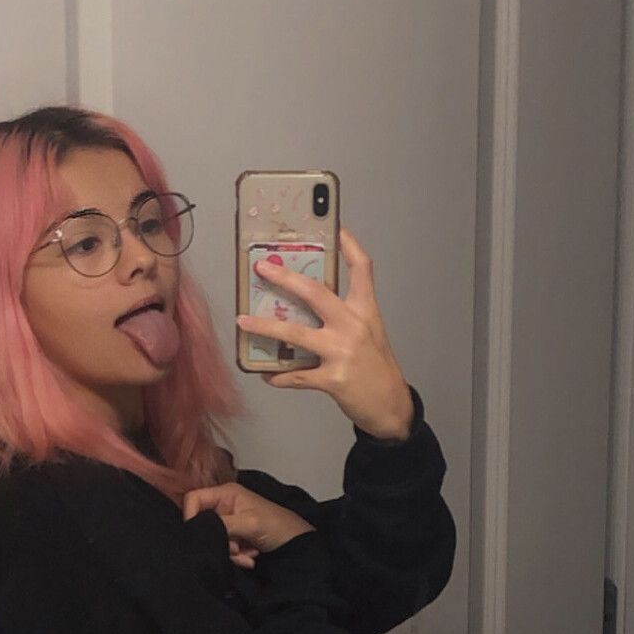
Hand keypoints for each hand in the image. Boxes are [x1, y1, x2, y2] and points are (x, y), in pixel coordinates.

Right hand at [182, 480, 314, 567]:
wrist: (298, 546)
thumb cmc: (278, 526)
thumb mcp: (249, 523)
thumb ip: (222, 524)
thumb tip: (199, 530)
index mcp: (226, 494)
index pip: (193, 499)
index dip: (191, 517)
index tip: (200, 535)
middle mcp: (224, 506)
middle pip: (203, 524)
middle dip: (218, 540)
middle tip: (235, 548)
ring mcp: (229, 523)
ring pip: (213, 540)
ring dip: (229, 552)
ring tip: (248, 554)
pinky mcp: (234, 539)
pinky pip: (223, 550)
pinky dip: (235, 557)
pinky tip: (250, 558)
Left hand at [235, 226, 415, 440]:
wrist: (391, 406)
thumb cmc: (376, 367)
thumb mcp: (368, 333)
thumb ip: (343, 316)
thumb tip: (302, 305)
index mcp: (365, 311)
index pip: (361, 268)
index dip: (348, 244)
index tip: (334, 227)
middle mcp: (353, 326)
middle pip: (316, 292)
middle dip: (285, 278)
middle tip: (262, 267)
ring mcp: (342, 352)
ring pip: (295, 333)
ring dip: (265, 326)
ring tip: (243, 322)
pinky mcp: (332, 379)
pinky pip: (296, 375)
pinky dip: (278, 376)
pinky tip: (266, 374)